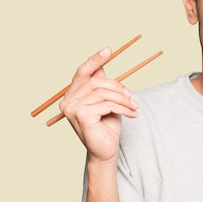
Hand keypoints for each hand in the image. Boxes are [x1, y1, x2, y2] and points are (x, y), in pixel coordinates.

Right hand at [59, 47, 138, 161]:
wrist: (106, 152)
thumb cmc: (106, 128)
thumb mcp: (107, 103)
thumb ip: (102, 87)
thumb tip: (101, 67)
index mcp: (72, 95)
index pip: (82, 72)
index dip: (95, 60)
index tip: (109, 50)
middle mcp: (68, 100)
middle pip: (97, 82)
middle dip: (118, 88)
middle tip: (132, 98)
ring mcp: (72, 108)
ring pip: (104, 94)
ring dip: (123, 100)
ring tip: (134, 107)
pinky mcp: (82, 116)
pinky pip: (106, 105)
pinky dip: (122, 108)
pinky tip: (132, 114)